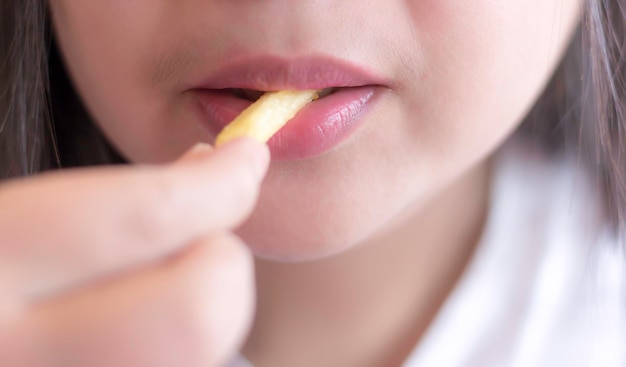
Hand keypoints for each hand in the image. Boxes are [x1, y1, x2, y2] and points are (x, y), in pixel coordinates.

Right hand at [0, 139, 268, 366]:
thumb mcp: (11, 220)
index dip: (218, 182)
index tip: (247, 155)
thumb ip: (108, 200)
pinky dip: (177, 342)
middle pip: (196, 312)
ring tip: (152, 278)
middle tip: (199, 236)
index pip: (143, 217)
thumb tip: (210, 166)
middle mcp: (12, 357)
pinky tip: (135, 321)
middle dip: (222, 262)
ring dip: (202, 303)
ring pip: (196, 352)